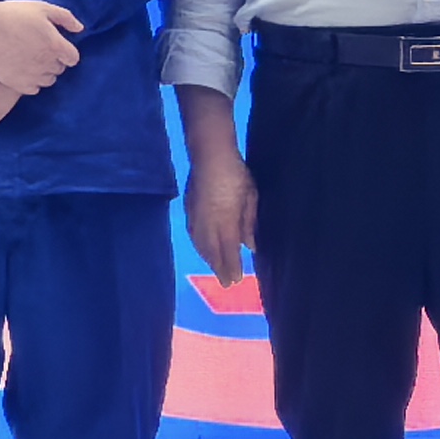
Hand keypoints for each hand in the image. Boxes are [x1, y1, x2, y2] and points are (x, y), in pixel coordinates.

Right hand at [0, 0, 84, 98]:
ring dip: (43, 72)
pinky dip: (31, 81)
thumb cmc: (13, 14)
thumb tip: (80, 29)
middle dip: (54, 60)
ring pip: (48, 81)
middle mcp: (46, 63)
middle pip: (59, 69)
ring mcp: (31, 75)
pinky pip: (33, 89)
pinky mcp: (16, 83)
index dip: (65, 51)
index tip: (55, 45)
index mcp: (55, 45)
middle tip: (39, 50)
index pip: (73, 58)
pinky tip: (22, 69)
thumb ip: (65, 18)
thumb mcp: (42, 8)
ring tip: (30, 60)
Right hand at [183, 154, 257, 284]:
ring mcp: (196, 217)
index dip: (232, 267)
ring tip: (216, 270)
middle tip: (226, 284)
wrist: (210, 154)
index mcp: (225, 220)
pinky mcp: (189, 210)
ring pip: (200, 244)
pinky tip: (202, 249)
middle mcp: (208, 223)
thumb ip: (249, 223)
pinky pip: (193, 235)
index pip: (228, 250)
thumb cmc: (237, 173)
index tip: (236, 281)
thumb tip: (249, 246)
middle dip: (219, 268)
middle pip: (212, 251)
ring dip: (208, 259)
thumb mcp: (250, 197)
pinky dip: (199, 246)